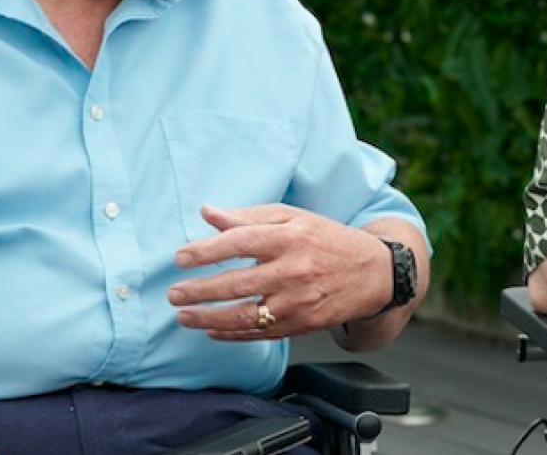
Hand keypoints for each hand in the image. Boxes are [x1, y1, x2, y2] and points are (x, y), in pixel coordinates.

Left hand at [168, 204, 390, 341]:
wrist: (373, 272)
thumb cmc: (327, 240)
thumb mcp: (293, 218)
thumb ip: (249, 217)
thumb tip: (207, 213)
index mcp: (290, 236)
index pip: (239, 242)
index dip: (206, 251)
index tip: (180, 258)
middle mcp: (294, 269)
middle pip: (237, 283)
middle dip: (199, 291)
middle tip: (173, 294)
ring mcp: (298, 301)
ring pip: (245, 315)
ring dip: (209, 319)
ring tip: (184, 317)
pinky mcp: (303, 325)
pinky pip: (261, 333)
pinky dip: (233, 334)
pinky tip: (213, 331)